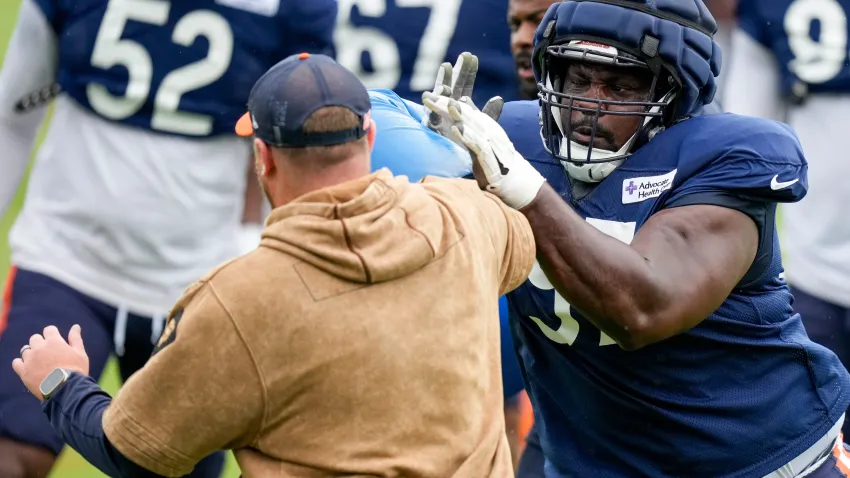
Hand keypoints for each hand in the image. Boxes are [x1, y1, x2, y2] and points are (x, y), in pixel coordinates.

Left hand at [12, 325, 89, 399]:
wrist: (66, 389)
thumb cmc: (76, 370)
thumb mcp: (80, 353)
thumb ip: (75, 338)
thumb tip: (75, 326)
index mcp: (54, 341)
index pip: (49, 330)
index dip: (53, 335)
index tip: (56, 342)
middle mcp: (39, 347)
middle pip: (35, 338)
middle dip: (41, 343)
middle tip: (48, 354)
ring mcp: (30, 359)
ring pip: (26, 350)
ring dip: (32, 354)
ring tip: (40, 363)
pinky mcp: (23, 371)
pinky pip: (16, 362)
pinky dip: (21, 363)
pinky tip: (29, 367)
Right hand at [422, 52, 503, 144]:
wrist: (458, 164)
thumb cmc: (468, 145)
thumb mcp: (481, 127)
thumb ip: (489, 114)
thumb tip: (499, 98)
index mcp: (460, 106)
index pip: (464, 85)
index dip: (468, 72)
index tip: (473, 57)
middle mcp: (448, 109)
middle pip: (453, 86)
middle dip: (457, 71)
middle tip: (464, 55)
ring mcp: (438, 116)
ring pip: (440, 96)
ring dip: (443, 81)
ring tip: (446, 66)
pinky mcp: (431, 128)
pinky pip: (430, 116)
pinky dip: (430, 107)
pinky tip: (429, 95)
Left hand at [423, 93, 544, 208]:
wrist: (511, 177)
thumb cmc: (494, 155)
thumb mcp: (480, 134)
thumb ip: (473, 116)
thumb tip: (464, 98)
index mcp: (480, 122)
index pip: (460, 109)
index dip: (443, 101)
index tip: (425, 95)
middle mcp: (484, 128)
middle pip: (463, 113)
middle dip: (445, 103)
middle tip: (428, 96)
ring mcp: (487, 140)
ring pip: (471, 124)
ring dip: (459, 114)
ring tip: (448, 104)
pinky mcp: (488, 155)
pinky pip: (476, 144)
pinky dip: (467, 136)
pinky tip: (457, 129)